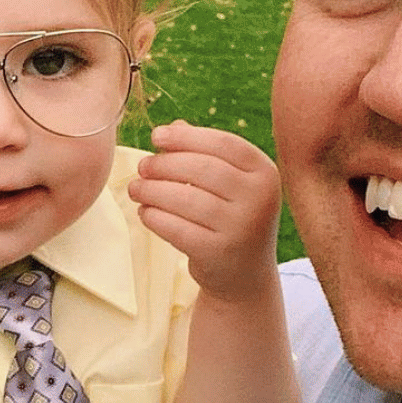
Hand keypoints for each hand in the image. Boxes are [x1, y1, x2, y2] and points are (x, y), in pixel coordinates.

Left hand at [129, 120, 281, 301]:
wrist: (244, 275)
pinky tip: (145, 212)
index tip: (156, 136)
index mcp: (265, 173)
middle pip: (202, 168)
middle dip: (164, 164)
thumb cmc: (231, 217)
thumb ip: (205, 153)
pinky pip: (176, 228)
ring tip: (136, 188)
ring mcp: (241, 227)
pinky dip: (155, 217)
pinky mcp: (218, 253)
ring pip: (186, 199)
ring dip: (153, 190)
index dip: (186, 137)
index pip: (223, 143)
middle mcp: (259, 198)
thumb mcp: (230, 184)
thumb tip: (173, 127)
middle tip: (142, 167)